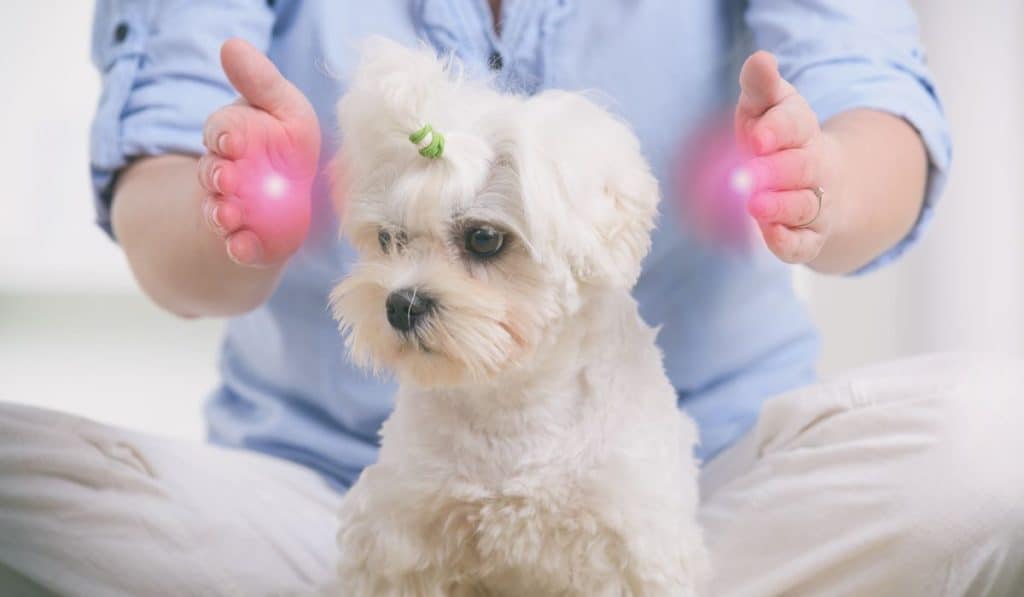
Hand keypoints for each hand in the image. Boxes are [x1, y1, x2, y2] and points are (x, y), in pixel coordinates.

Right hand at [198, 38, 320, 266]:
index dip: (224, 134)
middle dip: (217, 175)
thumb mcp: (284, 109)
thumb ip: (260, 82)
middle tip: (226, 177)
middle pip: (212, 173)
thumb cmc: (287, 146)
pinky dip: (239, 249)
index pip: (221, 131)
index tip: (230, 139)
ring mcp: (232, 209)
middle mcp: (224, 174)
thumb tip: (232, 45)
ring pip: (218, 211)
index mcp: (233, 137)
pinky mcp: (249, 242)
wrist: (291, 200)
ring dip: (222, 213)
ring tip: (229, 215)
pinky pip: (239, 248)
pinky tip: (243, 248)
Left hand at [736, 51, 842, 263]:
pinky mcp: (809, 236)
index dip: (778, 130)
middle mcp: (816, 167)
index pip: (796, 125)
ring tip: (755, 206)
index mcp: (802, 129)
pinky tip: (769, 236)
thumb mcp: (767, 108)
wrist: (817, 180)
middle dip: (776, 171)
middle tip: (747, 174)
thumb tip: (759, 59)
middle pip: (804, 168)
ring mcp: (816, 203)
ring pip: (805, 207)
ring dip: (781, 207)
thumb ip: (761, 87)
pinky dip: (789, 243)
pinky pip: (804, 245)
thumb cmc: (776, 139)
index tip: (757, 137)